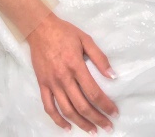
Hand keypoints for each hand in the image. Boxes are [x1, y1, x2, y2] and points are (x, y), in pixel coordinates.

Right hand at [27, 13, 117, 132]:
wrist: (40, 28)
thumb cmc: (64, 32)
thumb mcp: (85, 39)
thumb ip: (100, 58)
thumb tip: (113, 76)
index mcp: (76, 65)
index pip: (93, 92)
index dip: (106, 105)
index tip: (114, 113)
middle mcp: (63, 77)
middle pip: (82, 105)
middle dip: (97, 119)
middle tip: (108, 127)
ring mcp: (51, 83)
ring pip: (67, 110)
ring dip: (81, 123)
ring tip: (92, 131)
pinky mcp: (42, 84)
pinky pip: (49, 107)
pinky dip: (58, 120)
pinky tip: (68, 127)